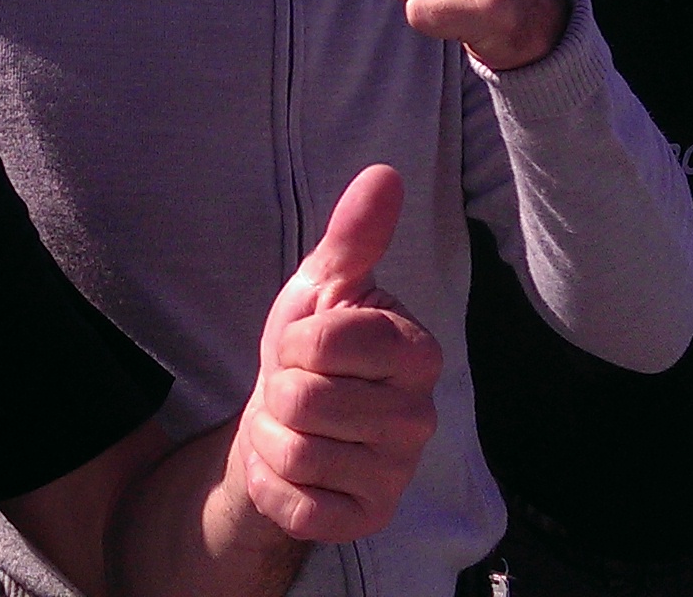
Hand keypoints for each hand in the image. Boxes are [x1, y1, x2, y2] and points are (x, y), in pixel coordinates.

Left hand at [234, 165, 441, 543]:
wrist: (286, 424)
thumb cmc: (311, 352)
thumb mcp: (324, 286)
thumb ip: (355, 234)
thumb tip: (383, 174)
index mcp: (417, 352)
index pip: (328, 340)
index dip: (296, 339)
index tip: (307, 343)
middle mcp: (420, 416)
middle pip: (304, 399)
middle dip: (279, 390)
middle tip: (298, 388)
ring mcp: (397, 473)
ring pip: (295, 451)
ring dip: (272, 437)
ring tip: (293, 425)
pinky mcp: (368, 519)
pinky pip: (297, 505)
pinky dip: (276, 485)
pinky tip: (295, 470)